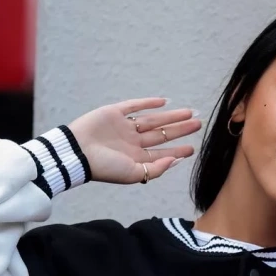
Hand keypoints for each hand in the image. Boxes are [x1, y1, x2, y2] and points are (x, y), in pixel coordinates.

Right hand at [67, 98, 201, 184]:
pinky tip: (164, 102)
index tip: (193, 148)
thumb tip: (175, 162)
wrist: (77, 152)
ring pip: (153, 120)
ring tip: (189, 113)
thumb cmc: (104, 167)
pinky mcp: (114, 113)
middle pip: (161, 134)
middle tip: (198, 123)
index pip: (162, 153)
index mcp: (136, 158)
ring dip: (170, 116)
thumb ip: (154, 169)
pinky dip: (148, 103)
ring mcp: (124, 127)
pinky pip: (134, 106)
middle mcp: (132, 142)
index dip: (178, 151)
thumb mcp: (132, 174)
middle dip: (180, 130)